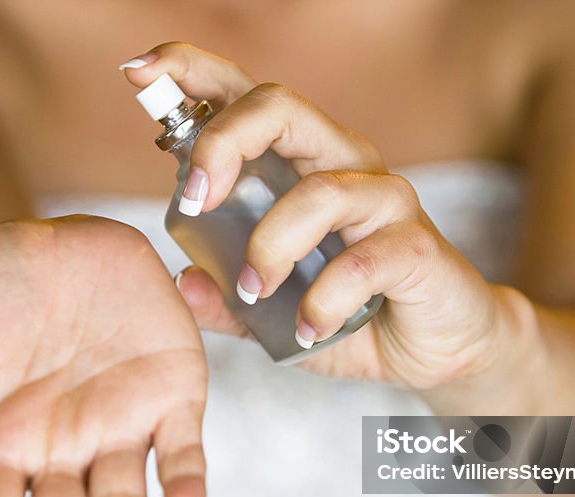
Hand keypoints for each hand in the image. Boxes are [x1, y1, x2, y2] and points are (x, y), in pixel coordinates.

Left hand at [121, 43, 519, 388]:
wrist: (435, 349)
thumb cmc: (354, 314)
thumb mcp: (274, 314)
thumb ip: (228, 299)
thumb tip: (183, 284)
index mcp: (301, 164)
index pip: (246, 96)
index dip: (192, 70)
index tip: (139, 71)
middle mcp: (344, 164)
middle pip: (280, 107)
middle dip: (222, 143)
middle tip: (193, 202)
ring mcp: (385, 200)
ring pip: (318, 191)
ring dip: (270, 246)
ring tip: (254, 292)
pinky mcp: (416, 246)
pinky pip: (362, 263)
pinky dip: (322, 301)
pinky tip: (309, 328)